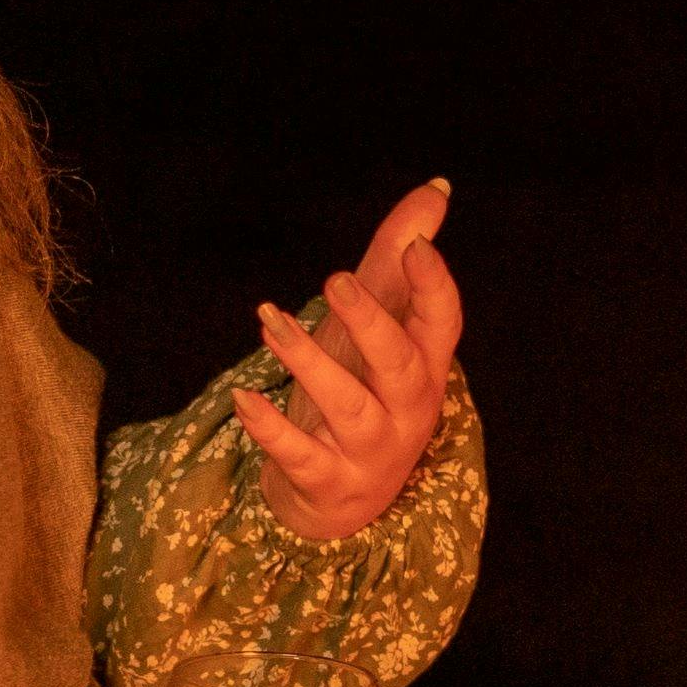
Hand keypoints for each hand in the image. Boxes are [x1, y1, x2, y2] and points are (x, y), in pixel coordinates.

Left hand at [242, 179, 466, 541]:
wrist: (344, 497)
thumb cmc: (366, 390)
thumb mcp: (382, 324)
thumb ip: (400, 256)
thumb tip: (436, 188)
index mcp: (425, 365)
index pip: (442, 325)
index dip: (434, 287)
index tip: (417, 247)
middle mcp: (407, 408)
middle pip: (400, 367)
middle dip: (372, 324)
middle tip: (337, 280)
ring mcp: (369, 449)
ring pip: (349, 407)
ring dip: (310, 363)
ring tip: (271, 322)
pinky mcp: (327, 479)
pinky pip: (300, 456)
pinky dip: (271, 430)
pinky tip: (243, 400)